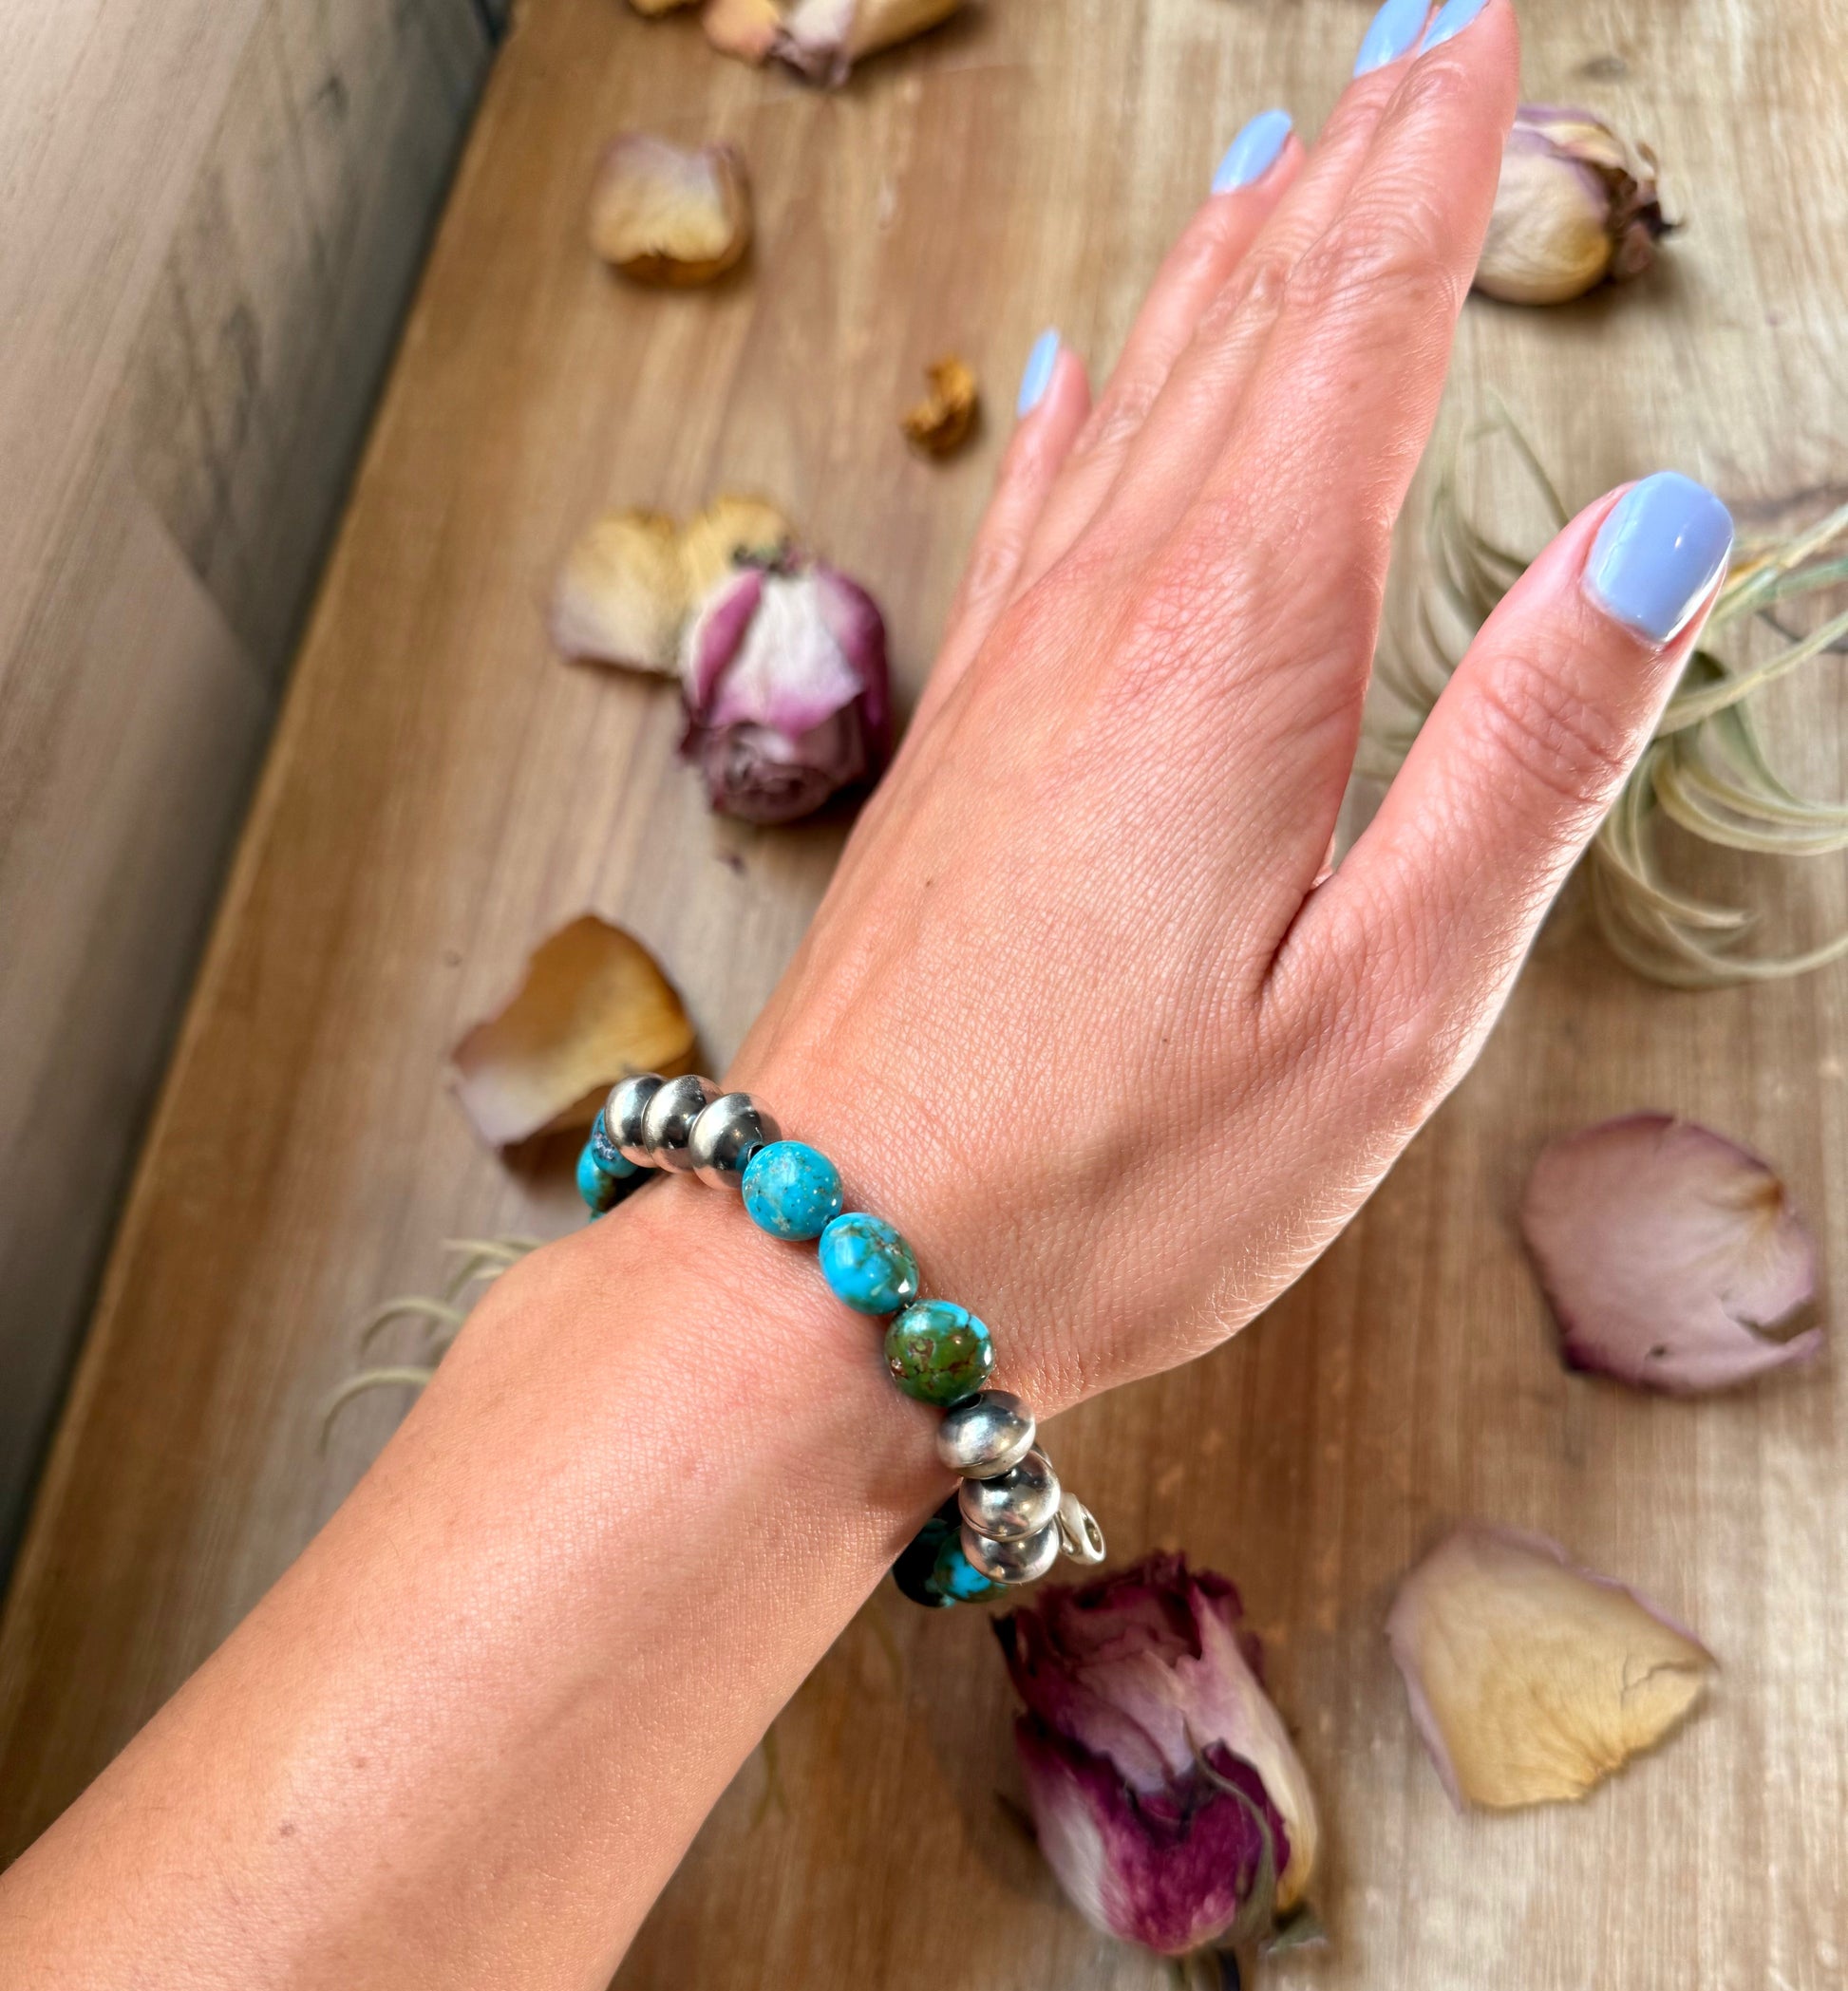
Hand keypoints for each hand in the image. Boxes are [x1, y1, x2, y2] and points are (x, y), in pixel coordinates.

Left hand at [739, 0, 1730, 1418]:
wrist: (837, 1263)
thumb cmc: (1116, 1173)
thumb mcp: (1387, 1005)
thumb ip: (1524, 756)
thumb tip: (1659, 531)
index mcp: (1238, 647)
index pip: (1357, 336)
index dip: (1434, 170)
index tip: (1481, 36)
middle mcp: (1108, 616)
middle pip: (1246, 333)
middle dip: (1348, 171)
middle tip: (1418, 40)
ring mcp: (1013, 672)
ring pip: (1131, 404)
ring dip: (1218, 267)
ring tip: (1274, 153)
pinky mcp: (958, 748)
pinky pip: (1027, 520)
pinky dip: (1074, 416)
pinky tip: (1067, 377)